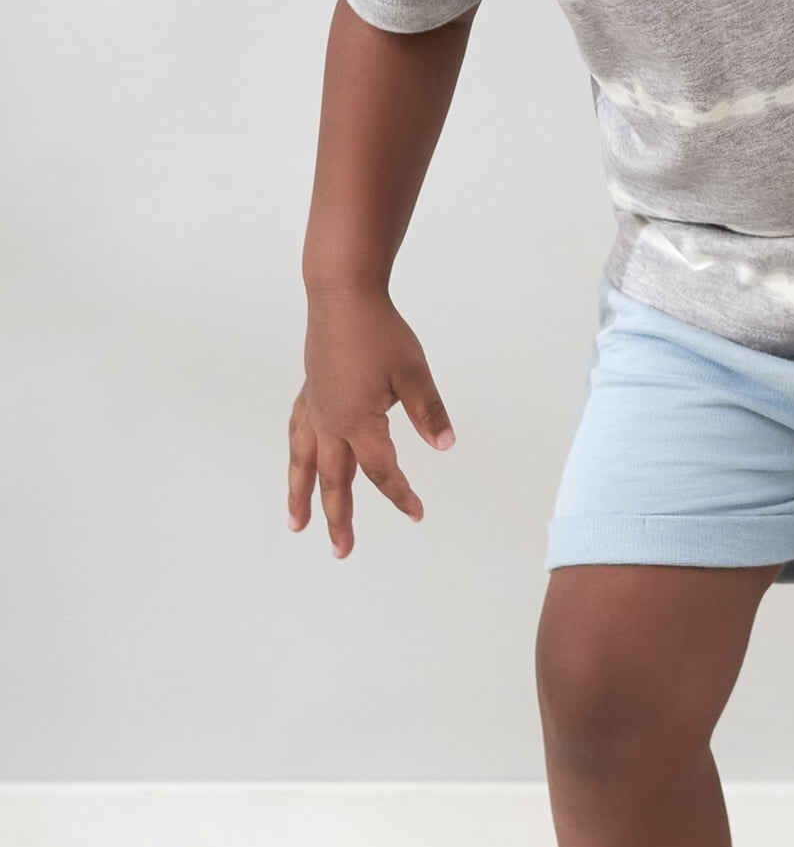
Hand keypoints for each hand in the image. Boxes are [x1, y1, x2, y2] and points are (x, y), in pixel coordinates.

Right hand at [287, 288, 455, 558]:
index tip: (417, 513)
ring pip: (305, 463)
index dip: (400, 495)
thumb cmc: (380, 331)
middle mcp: (330, 422)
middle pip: (335, 481)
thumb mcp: (412, 372)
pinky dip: (297, 453)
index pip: (383, 470)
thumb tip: (446, 445)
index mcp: (358, 422)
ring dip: (301, 495)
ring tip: (296, 524)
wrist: (342, 296)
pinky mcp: (309, 390)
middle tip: (342, 551)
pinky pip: (297, 432)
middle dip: (339, 518)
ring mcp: (315, 407)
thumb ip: (428, 411)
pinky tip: (298, 458)